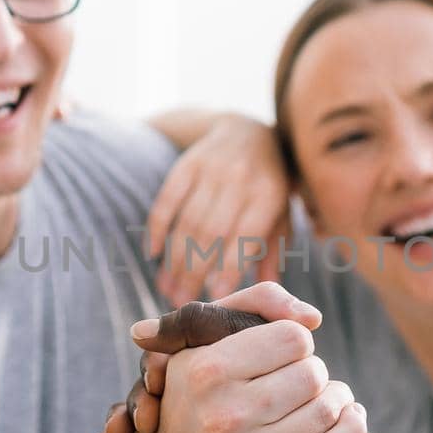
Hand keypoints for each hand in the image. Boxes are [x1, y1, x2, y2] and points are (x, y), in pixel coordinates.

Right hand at [102, 284, 365, 432]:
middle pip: (313, 374)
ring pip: (327, 410)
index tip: (286, 354)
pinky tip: (348, 418)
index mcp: (206, 372)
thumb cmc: (197, 393)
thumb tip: (312, 319)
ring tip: (327, 398)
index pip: (293, 337)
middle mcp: (223, 417)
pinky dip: (352, 428)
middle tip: (304, 380)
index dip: (296, 342)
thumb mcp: (206, 338)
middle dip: (314, 373)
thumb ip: (258, 303)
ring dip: (338, 399)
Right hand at [146, 114, 290, 305]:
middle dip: (193, 271)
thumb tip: (270, 293)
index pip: (246, 235)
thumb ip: (273, 251)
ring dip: (173, 258)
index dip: (229, 267)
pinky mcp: (187, 163)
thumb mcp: (280, 213)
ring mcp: (211, 169)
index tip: (215, 298)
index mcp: (268, 194)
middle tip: (180, 301)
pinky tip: (152, 252)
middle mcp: (240, 179)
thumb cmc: (268, 185)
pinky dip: (157, 226)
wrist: (247, 131)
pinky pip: (168, 198)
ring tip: (166, 288)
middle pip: (211, 232)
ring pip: (187, 220)